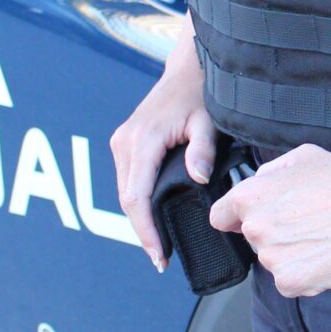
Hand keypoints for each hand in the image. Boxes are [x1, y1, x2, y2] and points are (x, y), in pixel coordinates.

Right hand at [111, 45, 214, 270]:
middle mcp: (125, 143)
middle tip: (162, 261)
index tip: (159, 256)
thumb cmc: (200, 95)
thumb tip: (198, 177)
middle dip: (142, 232)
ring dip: (139, 220)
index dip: (145, 231)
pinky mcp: (125, 144)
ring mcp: (122, 143)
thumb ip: (203, 150)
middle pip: (127, 200)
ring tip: (159, 247)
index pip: (136, 197)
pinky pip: (129, 182)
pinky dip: (138, 203)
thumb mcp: (208, 121)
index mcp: (143, 140)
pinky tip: (153, 221)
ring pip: (125, 193)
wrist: (187, 70)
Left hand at [209, 145, 330, 297]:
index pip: (220, 217)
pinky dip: (306, 276)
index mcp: (250, 196)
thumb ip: (270, 172)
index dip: (236, 218)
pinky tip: (326, 257)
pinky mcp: (292, 281)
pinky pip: (290, 283)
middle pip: (253, 239)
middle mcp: (255, 227)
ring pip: (273, 262)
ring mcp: (272, 257)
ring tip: (323, 238)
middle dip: (274, 234)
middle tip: (307, 223)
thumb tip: (258, 183)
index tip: (255, 219)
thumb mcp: (301, 157)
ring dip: (292, 256)